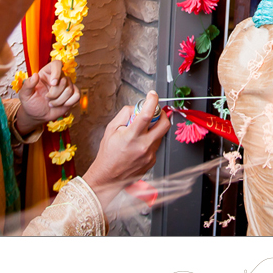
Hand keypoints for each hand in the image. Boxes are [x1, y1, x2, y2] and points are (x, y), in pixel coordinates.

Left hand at [16, 60, 80, 134]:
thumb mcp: (24, 95)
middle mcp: (58, 77)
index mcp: (46, 73)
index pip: (57, 64)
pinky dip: (70, 102)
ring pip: (70, 90)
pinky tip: (63, 105)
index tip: (53, 83)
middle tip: (47, 98)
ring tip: (51, 104)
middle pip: (64, 80)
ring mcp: (66, 86)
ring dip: (59, 100)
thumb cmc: (31, 103)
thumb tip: (35, 75)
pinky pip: (77, 96)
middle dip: (55, 93)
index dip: (57, 72)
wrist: (37, 115)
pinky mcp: (72, 95)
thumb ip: (28, 85)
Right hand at [82, 91, 170, 211]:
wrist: (108, 177)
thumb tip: (137, 107)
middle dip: (162, 114)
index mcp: (132, 136)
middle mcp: (143, 146)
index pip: (147, 114)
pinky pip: (156, 146)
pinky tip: (139, 145)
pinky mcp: (152, 161)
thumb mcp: (111, 129)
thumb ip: (125, 115)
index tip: (152, 95)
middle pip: (164, 124)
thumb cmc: (108, 155)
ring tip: (140, 133)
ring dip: (154, 129)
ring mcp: (150, 155)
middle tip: (155, 113)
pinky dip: (150, 141)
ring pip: (160, 135)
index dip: (152, 101)